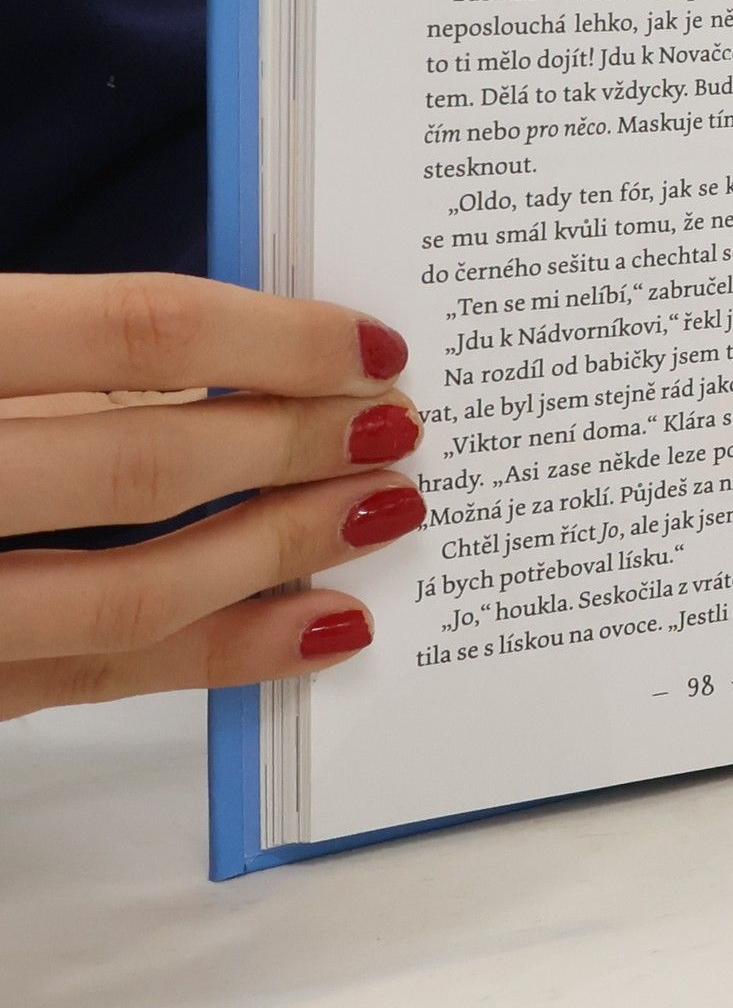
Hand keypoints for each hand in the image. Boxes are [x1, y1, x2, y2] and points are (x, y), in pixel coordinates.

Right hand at [0, 274, 424, 720]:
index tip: (374, 344)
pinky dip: (226, 653)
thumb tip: (242, 355)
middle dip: (299, 447)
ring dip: (282, 551)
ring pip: (129, 592)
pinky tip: (319, 625)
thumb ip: (56, 349)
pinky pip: (95, 676)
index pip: (133, 332)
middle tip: (401, 430)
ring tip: (383, 513)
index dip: (276, 337)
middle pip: (147, 464)